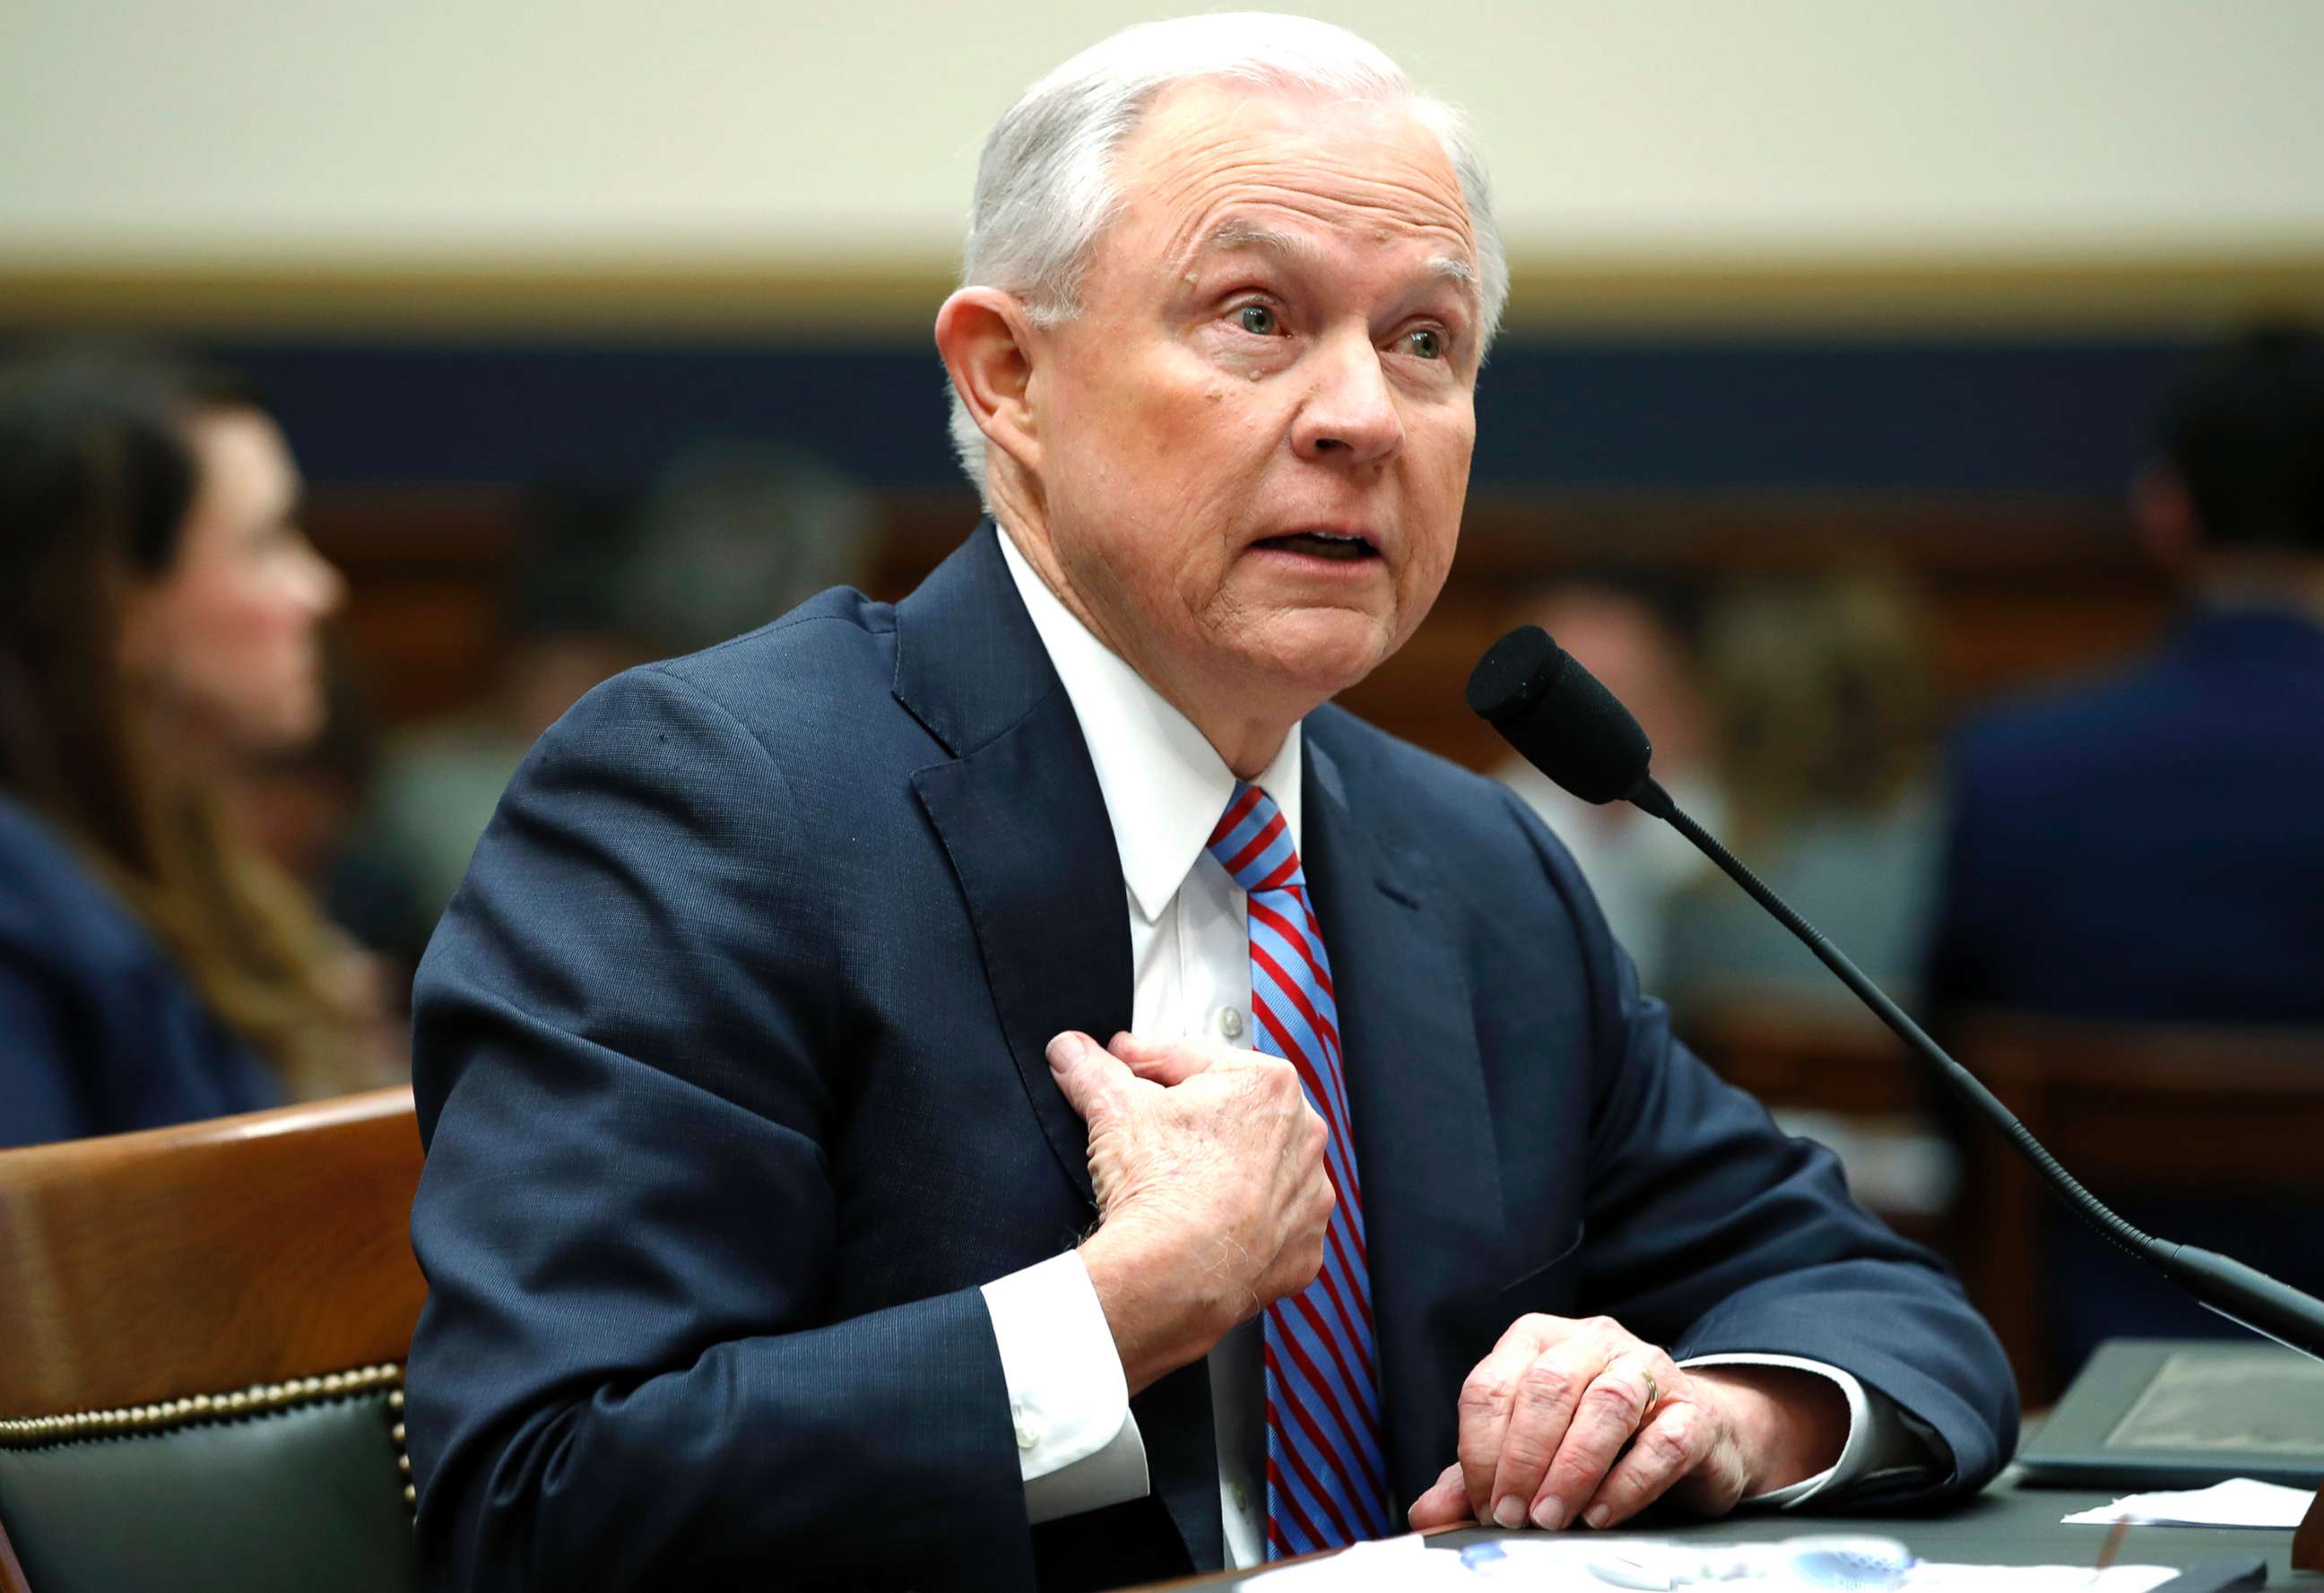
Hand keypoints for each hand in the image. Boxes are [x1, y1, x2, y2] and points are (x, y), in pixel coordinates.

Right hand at [1046, 1029, 1333, 1393]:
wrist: (1173, 1275)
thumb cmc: (1160, 1188)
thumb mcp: (1113, 1109)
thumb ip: (1093, 1070)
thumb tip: (1072, 1051)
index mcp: (1266, 1084)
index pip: (1195, 1060)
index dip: (1149, 1062)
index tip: (1126, 1065)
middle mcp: (1303, 1135)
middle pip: (1233, 1113)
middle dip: (1193, 1116)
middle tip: (1151, 1127)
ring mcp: (1309, 1196)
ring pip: (1261, 1169)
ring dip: (1227, 1169)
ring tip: (1181, 1182)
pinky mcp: (1302, 1248)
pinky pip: (1273, 1226)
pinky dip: (1246, 1225)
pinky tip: (1212, 1225)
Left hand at [1405, 1315, 1847, 1533]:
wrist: (1696, 1436)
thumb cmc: (1598, 1438)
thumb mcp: (1531, 1449)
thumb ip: (1480, 1473)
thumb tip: (1428, 1514)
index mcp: (1539, 1341)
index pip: (1490, 1384)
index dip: (1479, 1449)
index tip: (1482, 1503)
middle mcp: (1593, 1343)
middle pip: (1547, 1386)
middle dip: (1522, 1457)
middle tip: (1513, 1516)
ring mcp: (1649, 1370)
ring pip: (1608, 1403)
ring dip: (1572, 1467)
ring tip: (1552, 1518)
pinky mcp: (1695, 1412)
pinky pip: (1663, 1440)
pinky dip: (1627, 1482)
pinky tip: (1601, 1514)